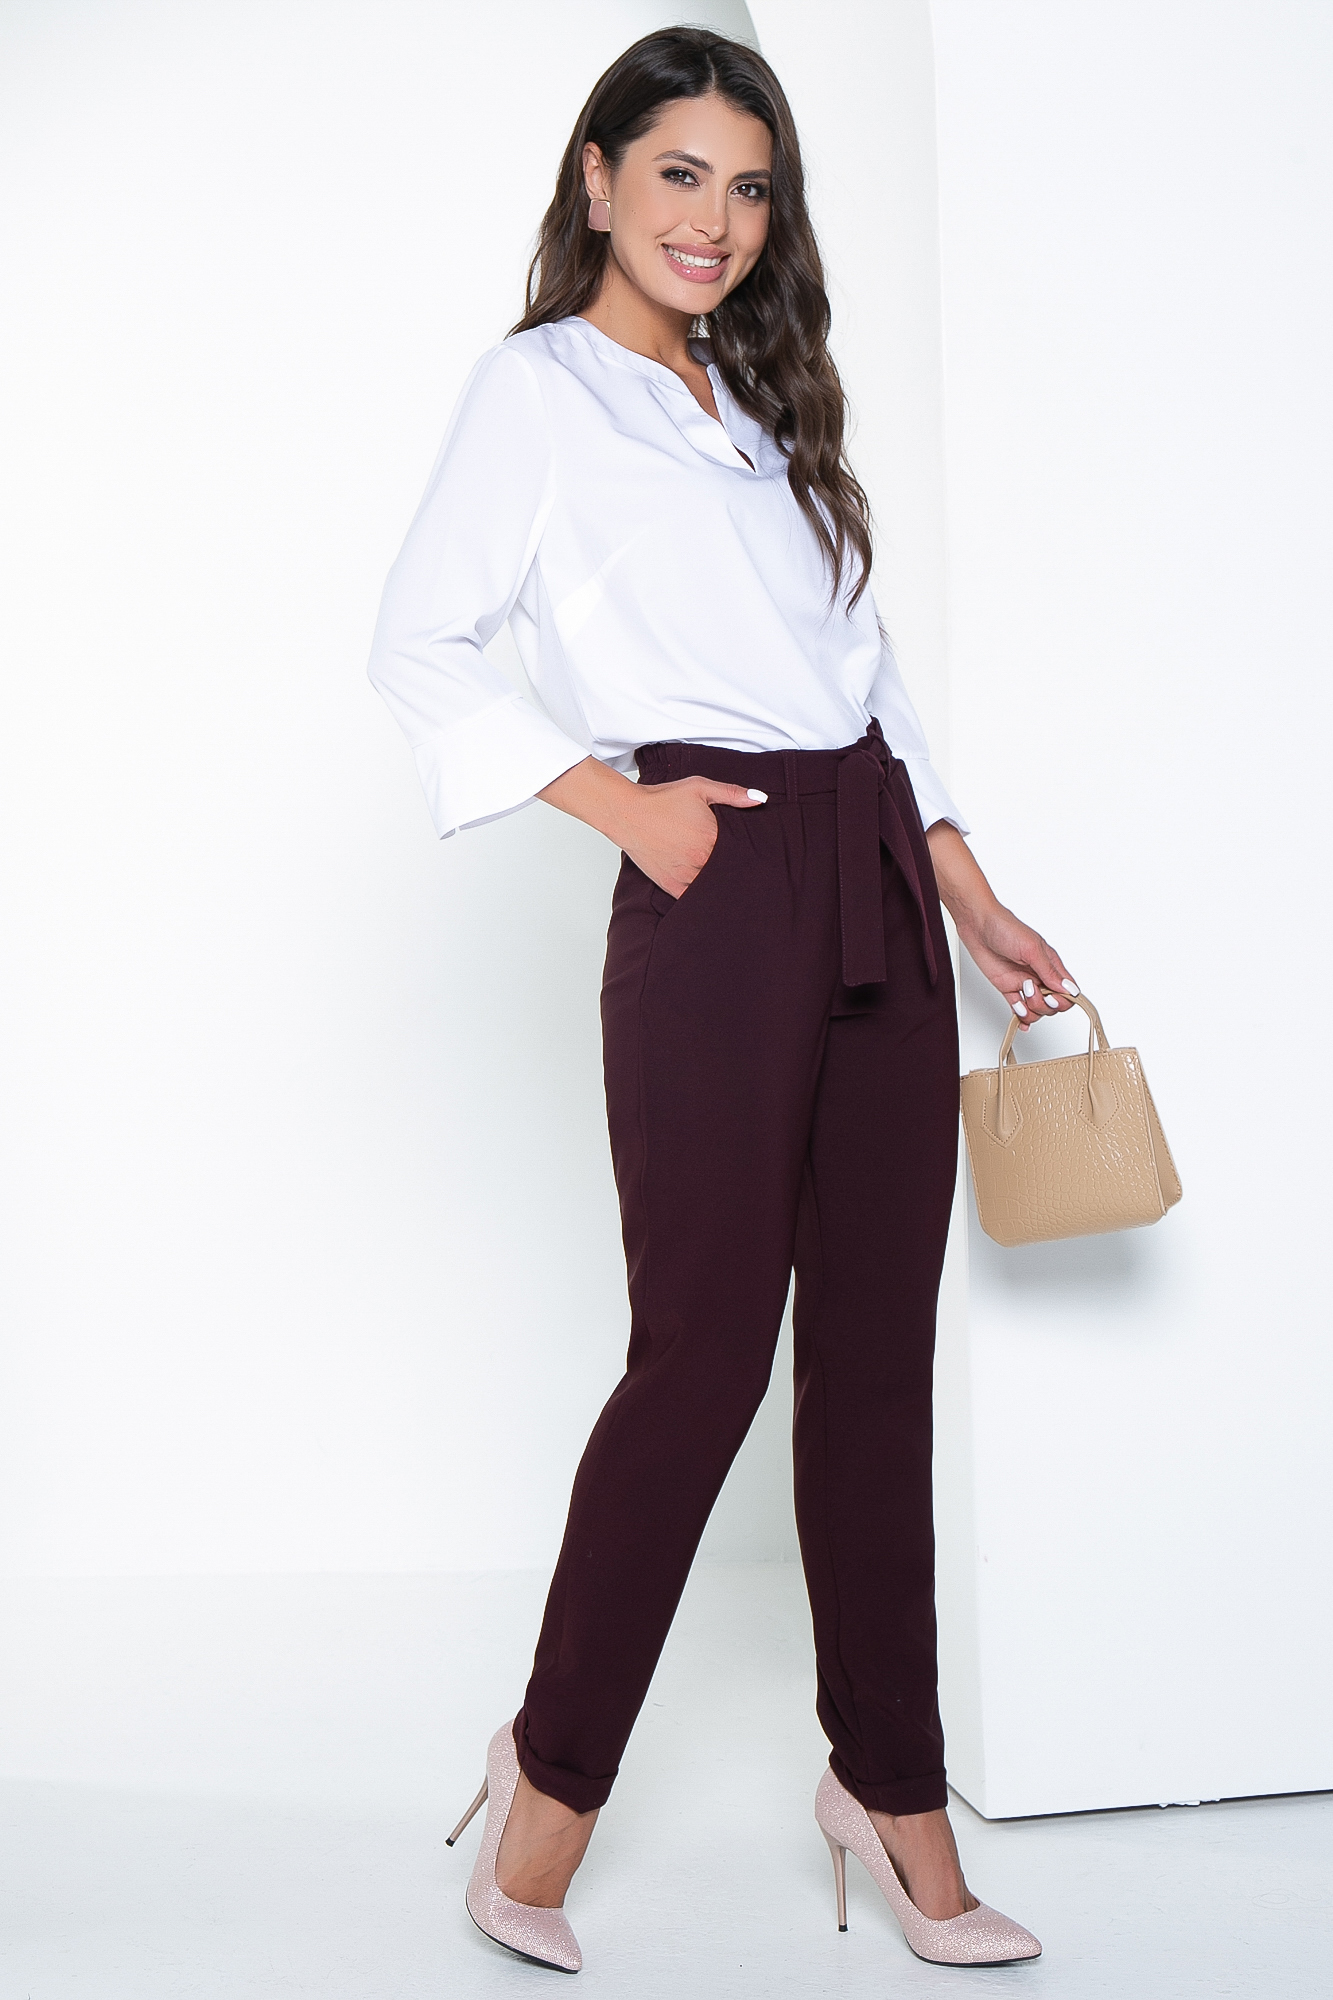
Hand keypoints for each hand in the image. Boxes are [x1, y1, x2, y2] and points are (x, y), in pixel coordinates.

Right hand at [537, 758, 765, 896]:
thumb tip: (761, 798)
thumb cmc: (662, 800)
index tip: (756, 855)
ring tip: (729, 883)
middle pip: (728, 871)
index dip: (747, 853)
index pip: (741, 852)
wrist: (627, 814)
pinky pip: (694, 899)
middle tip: (747, 872)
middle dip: (734, 869)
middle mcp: (701, 861)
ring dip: (719, 883)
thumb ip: (732, 793)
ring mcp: (686, 876)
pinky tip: (709, 894)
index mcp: (712, 838)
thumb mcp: (699, 788)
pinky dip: (702, 897)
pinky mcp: (672, 886)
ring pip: (713, 887)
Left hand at [925, 822, 1078, 1031]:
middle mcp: (1039, 975)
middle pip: (1053, 1004)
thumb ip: (1049, 971)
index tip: (1053, 997)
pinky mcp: (1007, 987)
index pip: (1067, 990)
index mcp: (1050, 964)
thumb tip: (1068, 990)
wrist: (977, 925)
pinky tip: (1020, 1020)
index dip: (1063, 1000)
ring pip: (1036, 1009)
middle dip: (1044, 1005)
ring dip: (1031, 1010)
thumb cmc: (1005, 928)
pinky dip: (1021, 1016)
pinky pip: (1018, 1008)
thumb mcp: (1031, 949)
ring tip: (1021, 995)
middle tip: (1031, 991)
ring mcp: (1023, 982)